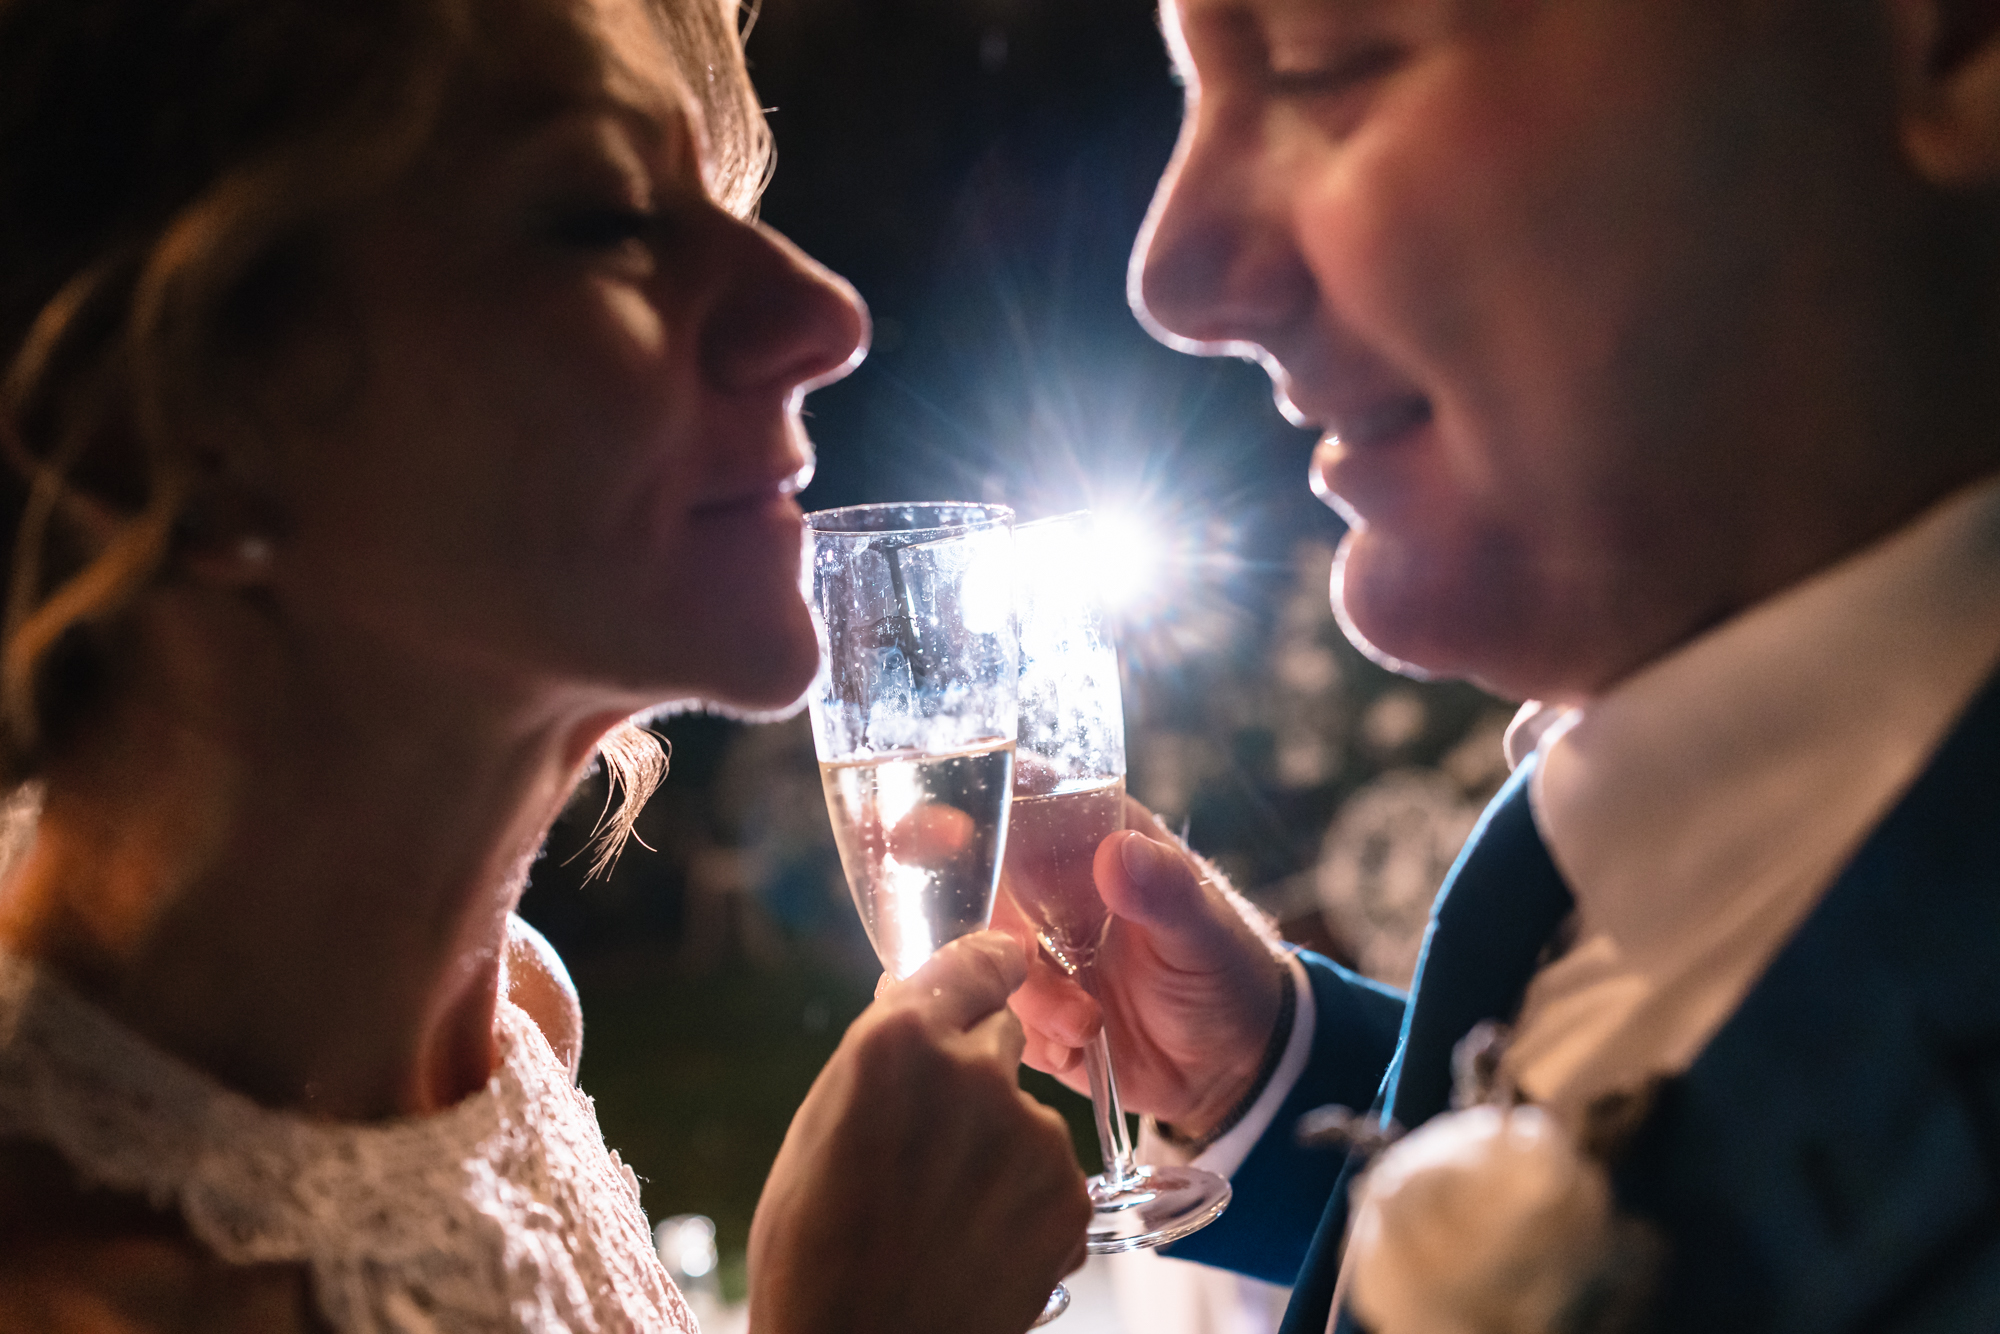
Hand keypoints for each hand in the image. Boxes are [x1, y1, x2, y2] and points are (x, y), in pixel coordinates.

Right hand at [748, 932, 1090, 1333]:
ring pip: (1026, 1111)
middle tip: (931, 1137)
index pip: (979, 958)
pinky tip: (976, 1239)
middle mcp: (975, 1071)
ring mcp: (1032, 1135)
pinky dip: (1024, 1200)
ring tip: (944, 1209)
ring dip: (999, 1143)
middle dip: (976, 1069)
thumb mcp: (819, 1125)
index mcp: (897, 1040)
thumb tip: (917, 994)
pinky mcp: (1069, 1196)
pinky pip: (1051, 1172)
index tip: (990, 973)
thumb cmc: (814, 1248)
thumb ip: (880, 1050)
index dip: (984, 969)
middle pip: (1000, 1035)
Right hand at [998, 798, 1288, 1140]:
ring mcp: (1043, 952)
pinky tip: (1075, 1050)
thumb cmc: (1227, 973)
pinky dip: (1036, 1039)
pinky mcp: (1038, 1012)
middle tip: (1030, 965)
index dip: (991, 812)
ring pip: (992, 959)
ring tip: (1084, 1024)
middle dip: (1004, 936)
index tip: (967, 841)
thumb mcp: (1204, 931)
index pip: (1028, 801)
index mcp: (1097, 844)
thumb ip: (1165, 891)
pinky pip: (1007, 1019)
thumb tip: (1118, 849)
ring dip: (1032, 1000)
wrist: (1232, 1065)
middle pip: (990, 887)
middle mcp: (1057, 892)